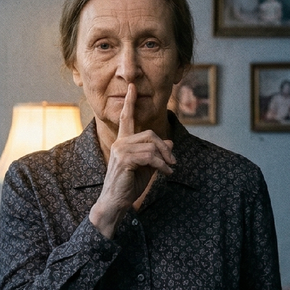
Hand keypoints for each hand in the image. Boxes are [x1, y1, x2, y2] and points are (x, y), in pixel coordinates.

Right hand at [89, 84, 175, 235]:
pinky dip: (162, 165)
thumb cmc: (128, 185)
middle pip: (150, 134)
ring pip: (151, 146)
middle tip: (173, 162)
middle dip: (165, 147)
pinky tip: (165, 173)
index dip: (129, 102)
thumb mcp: (147, 167)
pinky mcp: (125, 160)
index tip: (132, 87)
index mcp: (123, 142)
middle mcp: (120, 143)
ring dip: (165, 159)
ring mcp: (120, 150)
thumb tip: (170, 142)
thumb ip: (156, 153)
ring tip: (169, 170)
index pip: (126, 118)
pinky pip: (150, 156)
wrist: (115, 203)